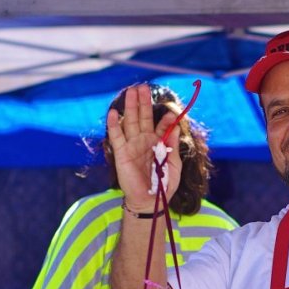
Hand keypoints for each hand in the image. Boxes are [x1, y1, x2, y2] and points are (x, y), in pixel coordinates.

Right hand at [106, 84, 181, 211]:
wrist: (150, 201)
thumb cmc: (163, 185)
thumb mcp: (173, 165)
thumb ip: (173, 146)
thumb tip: (176, 128)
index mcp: (159, 143)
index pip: (162, 126)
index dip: (166, 119)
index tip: (172, 112)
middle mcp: (144, 141)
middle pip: (143, 117)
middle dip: (143, 102)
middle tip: (144, 87)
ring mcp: (132, 145)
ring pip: (130, 121)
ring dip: (130, 106)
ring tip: (131, 91)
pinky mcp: (121, 153)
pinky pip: (116, 136)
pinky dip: (114, 124)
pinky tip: (113, 112)